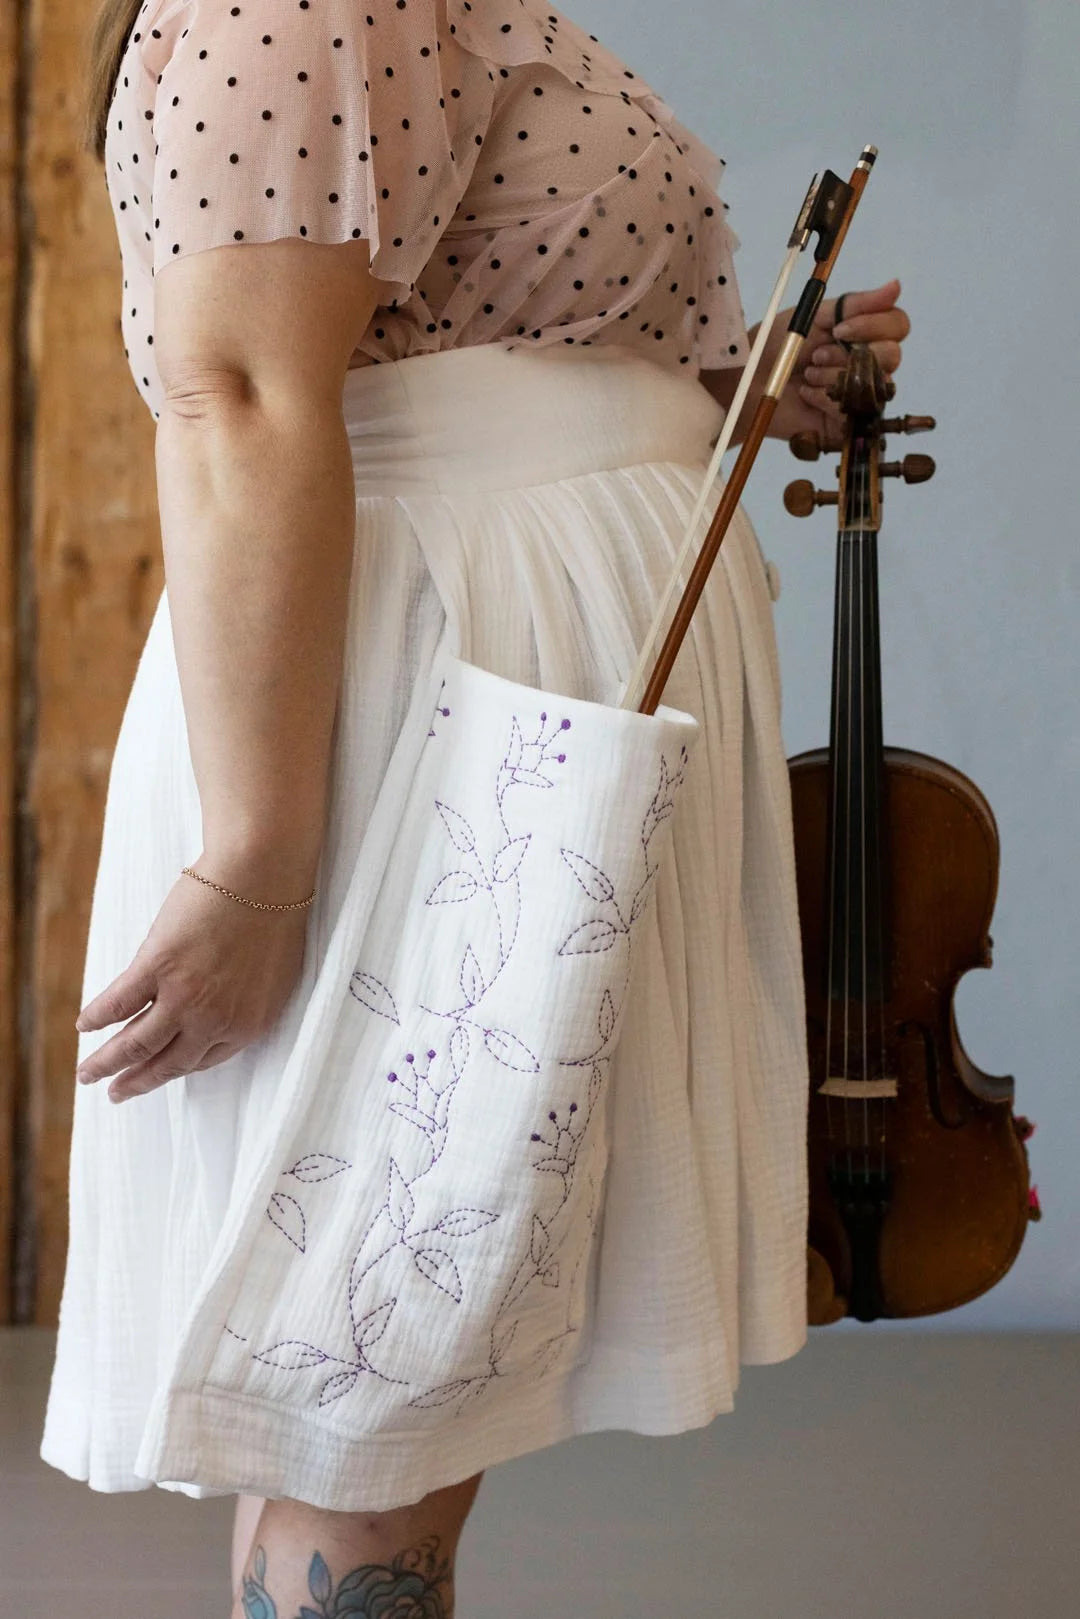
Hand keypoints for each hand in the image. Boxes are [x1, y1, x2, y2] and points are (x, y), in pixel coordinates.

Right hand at [73, 851, 312, 1103]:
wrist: (264, 874)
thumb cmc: (277, 915)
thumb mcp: (275, 976)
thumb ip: (247, 1001)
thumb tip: (228, 1010)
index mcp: (247, 1025)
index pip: (202, 1061)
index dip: (175, 1069)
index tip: (156, 1075)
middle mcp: (214, 1020)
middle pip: (166, 1064)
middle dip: (136, 1083)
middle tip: (115, 1094)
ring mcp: (183, 996)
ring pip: (136, 1043)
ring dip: (106, 1062)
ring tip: (87, 1073)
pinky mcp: (156, 966)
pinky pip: (118, 1002)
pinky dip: (97, 1017)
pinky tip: (84, 1026)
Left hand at [760, 278, 911, 448]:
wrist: (749, 382)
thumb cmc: (777, 346)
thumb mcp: (814, 315)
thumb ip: (856, 303)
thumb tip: (897, 285)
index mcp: (864, 334)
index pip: (898, 324)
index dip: (873, 325)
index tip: (839, 329)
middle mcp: (869, 362)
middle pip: (893, 355)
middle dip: (848, 354)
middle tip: (816, 355)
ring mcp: (861, 392)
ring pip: (873, 382)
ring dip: (833, 375)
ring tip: (807, 375)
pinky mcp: (848, 421)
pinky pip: (853, 408)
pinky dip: (825, 398)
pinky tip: (807, 394)